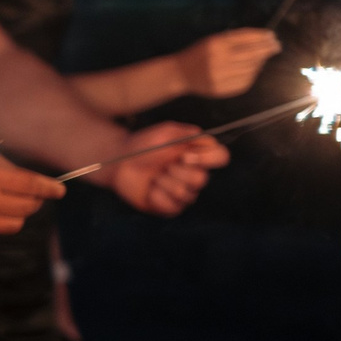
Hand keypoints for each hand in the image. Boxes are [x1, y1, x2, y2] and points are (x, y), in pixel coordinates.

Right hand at [0, 154, 63, 234]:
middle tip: (33, 192)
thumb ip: (4, 167)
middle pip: (27, 209)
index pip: (31, 187)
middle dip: (35, 200)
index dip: (50, 188)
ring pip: (13, 225)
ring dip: (19, 213)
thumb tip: (24, 180)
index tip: (59, 190)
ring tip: (12, 201)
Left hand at [101, 123, 223, 216]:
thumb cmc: (142, 146)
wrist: (118, 162)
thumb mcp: (167, 132)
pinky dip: (157, 197)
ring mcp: (184, 192)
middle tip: (161, 166)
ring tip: (153, 177)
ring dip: (163, 183)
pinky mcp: (170, 207)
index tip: (184, 156)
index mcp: (198, 155)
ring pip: (185, 194)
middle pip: (201, 179)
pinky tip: (149, 189)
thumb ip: (190, 135)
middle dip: (176, 172)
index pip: (222, 157)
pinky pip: (173, 207)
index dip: (207, 159)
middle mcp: (195, 174)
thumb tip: (210, 143)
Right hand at [178, 28, 280, 97]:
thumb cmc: (199, 53)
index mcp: (215, 44)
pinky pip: (245, 82)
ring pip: (251, 69)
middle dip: (266, 49)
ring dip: (260, 62)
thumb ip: (235, 39)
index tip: (272, 36)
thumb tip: (264, 39)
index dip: (261, 37)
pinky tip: (253, 69)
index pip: (245, 39)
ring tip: (263, 57)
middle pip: (251, 54)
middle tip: (276, 46)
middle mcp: (218, 60)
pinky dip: (252, 74)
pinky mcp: (222, 89)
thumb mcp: (213, 40)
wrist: (180, 74)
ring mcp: (220, 77)